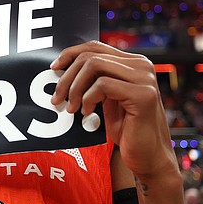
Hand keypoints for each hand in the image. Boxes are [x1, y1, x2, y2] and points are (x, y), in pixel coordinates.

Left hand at [50, 40, 177, 179]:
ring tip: (71, 108)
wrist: (147, 157)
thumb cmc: (127, 129)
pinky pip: (103, 85)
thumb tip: (64, 67)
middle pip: (91, 55)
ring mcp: (145, 79)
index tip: (54, 69)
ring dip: (75, 88)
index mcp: (133, 63)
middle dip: (67, 77)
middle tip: (56, 99)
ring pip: (94, 66)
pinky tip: (87, 113)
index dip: (70, 54)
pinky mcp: (143, 95)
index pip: (95, 46)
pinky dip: (88, 98)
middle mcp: (142, 65)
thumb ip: (95, 80)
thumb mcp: (107, 99)